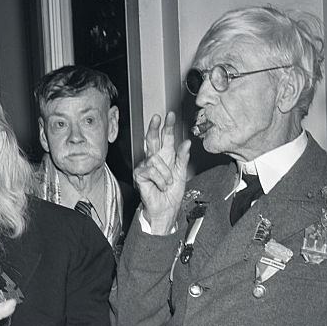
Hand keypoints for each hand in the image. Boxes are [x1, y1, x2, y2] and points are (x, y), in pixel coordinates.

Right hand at [133, 111, 191, 234]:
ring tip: (167, 183)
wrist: (166, 209)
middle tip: (158, 118)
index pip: (165, 138)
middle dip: (155, 128)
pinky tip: (161, 186)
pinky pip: (151, 170)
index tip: (170, 116)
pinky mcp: (140, 174)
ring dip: (165, 172)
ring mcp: (146, 167)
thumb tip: (186, 143)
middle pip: (152, 139)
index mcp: (166, 157)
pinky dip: (160, 179)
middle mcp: (155, 160)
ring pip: (155, 159)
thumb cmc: (171, 194)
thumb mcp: (182, 173)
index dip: (168, 127)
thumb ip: (182, 158)